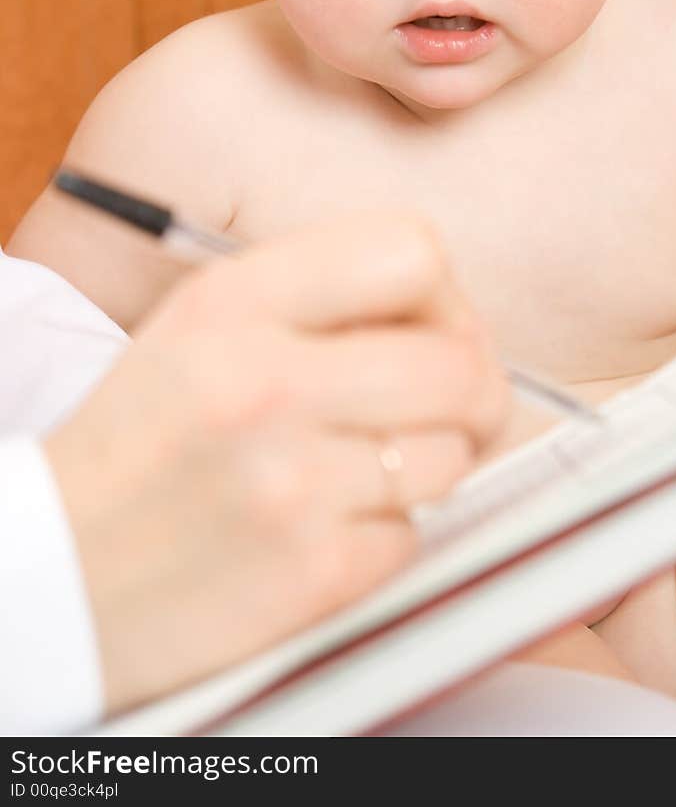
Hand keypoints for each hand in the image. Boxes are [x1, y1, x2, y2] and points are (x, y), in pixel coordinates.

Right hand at [44, 212, 508, 715]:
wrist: (54, 573)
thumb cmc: (140, 442)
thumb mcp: (200, 325)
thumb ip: (315, 297)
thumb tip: (449, 313)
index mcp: (235, 302)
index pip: (413, 253)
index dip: (443, 297)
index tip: (427, 330)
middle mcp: (265, 382)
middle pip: (461, 362)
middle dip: (469, 390)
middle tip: (441, 408)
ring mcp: (292, 481)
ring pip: (452, 453)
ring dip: (428, 466)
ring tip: (365, 471)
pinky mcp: (313, 572)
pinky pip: (415, 535)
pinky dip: (387, 534)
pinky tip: (329, 526)